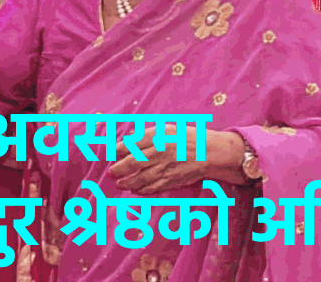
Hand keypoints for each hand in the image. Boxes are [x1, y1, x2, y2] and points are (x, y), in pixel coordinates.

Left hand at [108, 125, 245, 194]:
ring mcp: (166, 167)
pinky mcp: (172, 180)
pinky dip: (142, 191)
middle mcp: (160, 151)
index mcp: (157, 136)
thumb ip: (145, 135)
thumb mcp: (165, 129)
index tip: (109, 154)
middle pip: (133, 162)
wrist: (210, 152)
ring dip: (128, 183)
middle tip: (111, 173)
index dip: (117, 150)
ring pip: (141, 178)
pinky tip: (135, 190)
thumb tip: (126, 141)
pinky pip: (153, 188)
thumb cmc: (186, 138)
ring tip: (120, 184)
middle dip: (119, 169)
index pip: (131, 144)